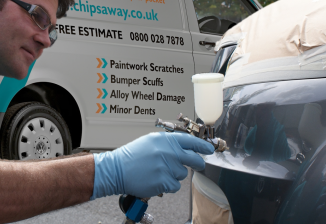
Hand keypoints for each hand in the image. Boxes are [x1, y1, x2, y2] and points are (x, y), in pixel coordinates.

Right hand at [91, 132, 214, 199]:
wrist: (117, 169)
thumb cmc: (131, 156)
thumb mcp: (150, 141)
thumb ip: (167, 143)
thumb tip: (184, 148)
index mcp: (165, 140)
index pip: (190, 141)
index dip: (202, 145)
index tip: (209, 149)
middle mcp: (168, 152)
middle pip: (194, 159)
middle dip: (198, 162)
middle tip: (198, 164)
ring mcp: (167, 167)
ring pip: (183, 174)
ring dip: (175, 174)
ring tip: (159, 171)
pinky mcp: (164, 181)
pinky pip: (175, 186)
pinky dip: (169, 185)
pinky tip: (157, 180)